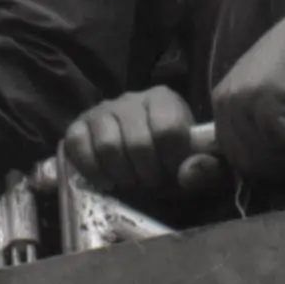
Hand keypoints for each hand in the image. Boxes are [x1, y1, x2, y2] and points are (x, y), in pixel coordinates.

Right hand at [61, 86, 220, 207]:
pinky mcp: (78, 125)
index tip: (174, 175)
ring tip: (132, 184)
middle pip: (137, 142)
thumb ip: (207, 168)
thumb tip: (186, 173)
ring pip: (107, 146)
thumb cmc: (174, 157)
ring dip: (122, 175)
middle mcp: (130, 99)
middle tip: (152, 185)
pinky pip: (77, 145)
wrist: (144, 154)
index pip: (167, 129)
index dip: (172, 160)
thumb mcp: (200, 162)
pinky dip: (92, 170)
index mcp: (163, 99)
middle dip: (147, 173)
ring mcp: (101, 110)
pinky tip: (106, 182)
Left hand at [210, 11, 284, 183]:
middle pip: (246, 160)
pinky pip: (282, 139)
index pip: (232, 155)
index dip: (263, 165)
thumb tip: (261, 170)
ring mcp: (240, 99)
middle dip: (281, 162)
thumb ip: (258, 129)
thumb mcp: (270, 103)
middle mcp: (224, 101)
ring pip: (264, 152)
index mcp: (222, 104)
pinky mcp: (262, 97)